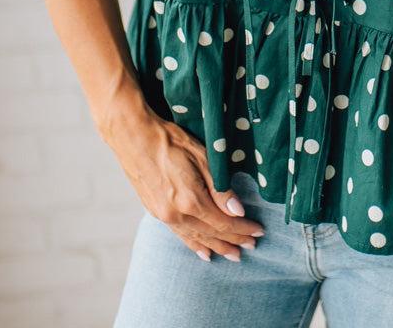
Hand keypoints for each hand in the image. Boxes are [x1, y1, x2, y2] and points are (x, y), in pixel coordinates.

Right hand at [107, 106, 265, 261]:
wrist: (134, 138)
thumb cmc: (171, 141)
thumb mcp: (202, 158)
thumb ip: (220, 189)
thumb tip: (238, 211)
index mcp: (190, 200)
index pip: (224, 222)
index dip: (243, 229)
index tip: (258, 232)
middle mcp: (176, 214)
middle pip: (212, 234)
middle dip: (234, 240)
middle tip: (252, 246)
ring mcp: (164, 216)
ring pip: (196, 238)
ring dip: (217, 247)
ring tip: (233, 254)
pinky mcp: (156, 213)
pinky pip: (180, 235)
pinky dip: (194, 245)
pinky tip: (204, 252)